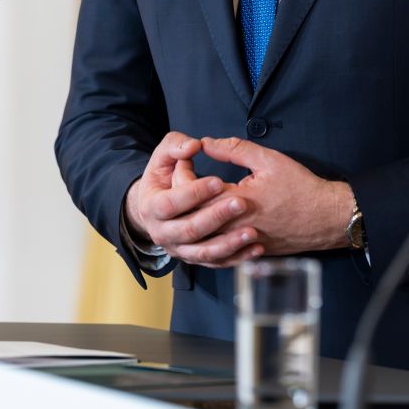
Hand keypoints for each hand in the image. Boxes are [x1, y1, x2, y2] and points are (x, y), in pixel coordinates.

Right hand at [124, 133, 262, 267]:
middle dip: (216, 217)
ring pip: (204, 252)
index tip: (218, 181)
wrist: (156, 209)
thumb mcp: (163, 157)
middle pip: (189, 230)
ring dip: (230, 243)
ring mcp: (179, 249)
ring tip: (252, 232)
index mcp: (152, 207)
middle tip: (241, 203)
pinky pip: (217, 262)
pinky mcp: (195, 258)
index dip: (194, 193)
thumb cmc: (163, 178)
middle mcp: (162, 233)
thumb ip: (176, 145)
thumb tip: (193, 146)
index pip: (170, 203)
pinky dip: (237, 257)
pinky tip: (256, 248)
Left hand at [182, 136, 353, 260]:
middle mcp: (233, 227)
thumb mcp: (269, 160)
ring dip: (192, 218)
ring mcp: (239, 244)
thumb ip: (234, 150)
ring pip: (202, 237)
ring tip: (191, 201)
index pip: (192, 192)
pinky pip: (217, 251)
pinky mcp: (247, 252)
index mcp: (235, 201)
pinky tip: (207, 224)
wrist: (325, 219)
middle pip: (192, 217)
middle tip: (181, 179)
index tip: (183, 162)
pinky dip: (207, 238)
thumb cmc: (300, 188)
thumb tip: (207, 143)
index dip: (182, 175)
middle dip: (181, 197)